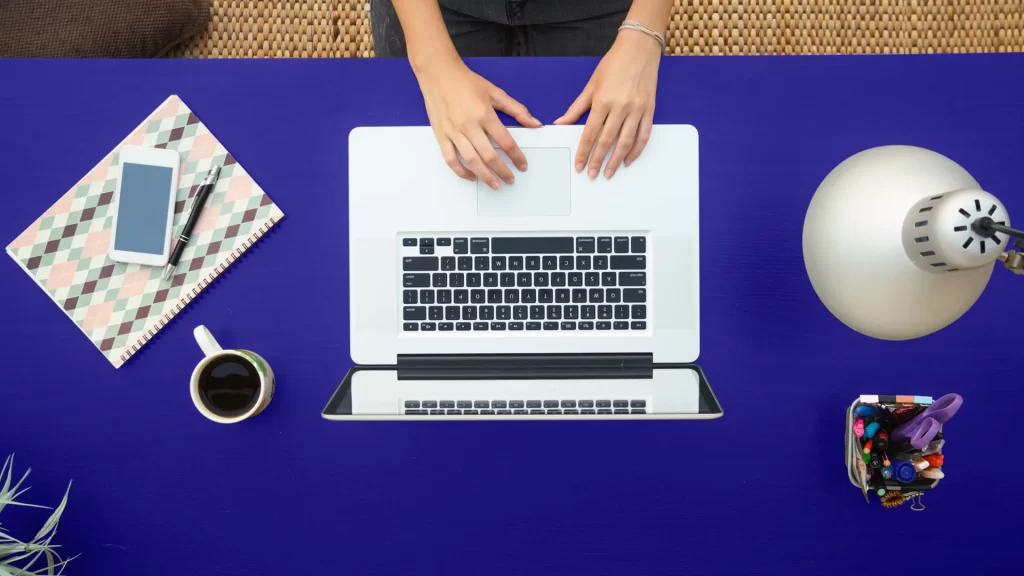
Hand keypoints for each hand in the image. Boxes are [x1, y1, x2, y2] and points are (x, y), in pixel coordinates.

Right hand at [415, 57, 541, 189]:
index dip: (516, 157)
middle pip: (489, 155)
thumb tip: (535, 123)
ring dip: (485, 176)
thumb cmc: (466, 81)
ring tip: (495, 184)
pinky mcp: (441, 136)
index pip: (506, 141)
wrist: (438, 73)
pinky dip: (461, 171)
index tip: (522, 165)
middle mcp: (469, 125)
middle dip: (502, 171)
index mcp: (484, 114)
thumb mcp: (495, 92)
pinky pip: (450, 159)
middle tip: (511, 179)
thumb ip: (517, 109)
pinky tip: (471, 176)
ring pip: (471, 161)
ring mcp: (454, 132)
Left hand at [554, 30, 661, 178]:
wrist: (639, 48)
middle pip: (606, 141)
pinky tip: (628, 160)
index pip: (590, 134)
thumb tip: (561, 123)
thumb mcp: (591, 85)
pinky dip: (636, 150)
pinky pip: (643, 135)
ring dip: (616, 161)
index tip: (579, 165)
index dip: (583, 152)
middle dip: (597, 160)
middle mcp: (620, 107)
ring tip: (609, 172)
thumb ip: (576, 108)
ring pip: (625, 142)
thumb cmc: (613, 64)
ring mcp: (636, 110)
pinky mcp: (649, 110)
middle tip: (592, 174)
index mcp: (602, 101)